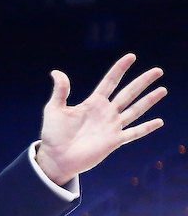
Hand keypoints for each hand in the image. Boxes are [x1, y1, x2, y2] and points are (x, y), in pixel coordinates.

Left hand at [35, 53, 165, 184]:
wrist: (55, 158)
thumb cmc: (53, 134)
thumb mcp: (54, 109)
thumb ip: (60, 91)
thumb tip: (56, 72)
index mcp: (93, 103)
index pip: (110, 82)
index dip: (120, 69)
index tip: (131, 56)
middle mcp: (105, 113)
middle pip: (128, 93)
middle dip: (143, 81)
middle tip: (158, 70)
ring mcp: (111, 127)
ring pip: (135, 110)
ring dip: (149, 100)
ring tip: (162, 89)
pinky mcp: (114, 141)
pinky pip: (133, 133)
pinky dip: (146, 128)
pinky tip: (159, 121)